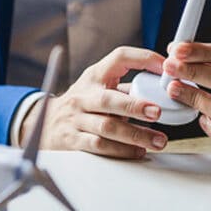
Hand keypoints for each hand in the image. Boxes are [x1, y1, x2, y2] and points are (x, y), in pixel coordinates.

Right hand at [26, 46, 169, 157]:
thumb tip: (165, 90)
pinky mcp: (73, 140)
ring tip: (158, 140)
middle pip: (108, 100)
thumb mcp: (98, 87)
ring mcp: (76, 119)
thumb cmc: (82, 104)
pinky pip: (99, 146)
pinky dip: (122, 150)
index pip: (119, 58)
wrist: (44, 123)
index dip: (143, 60)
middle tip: (157, 112)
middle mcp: (83, 96)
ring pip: (107, 127)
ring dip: (135, 134)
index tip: (165, 69)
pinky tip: (138, 151)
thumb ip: (126, 88)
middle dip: (134, 106)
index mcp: (95, 76)